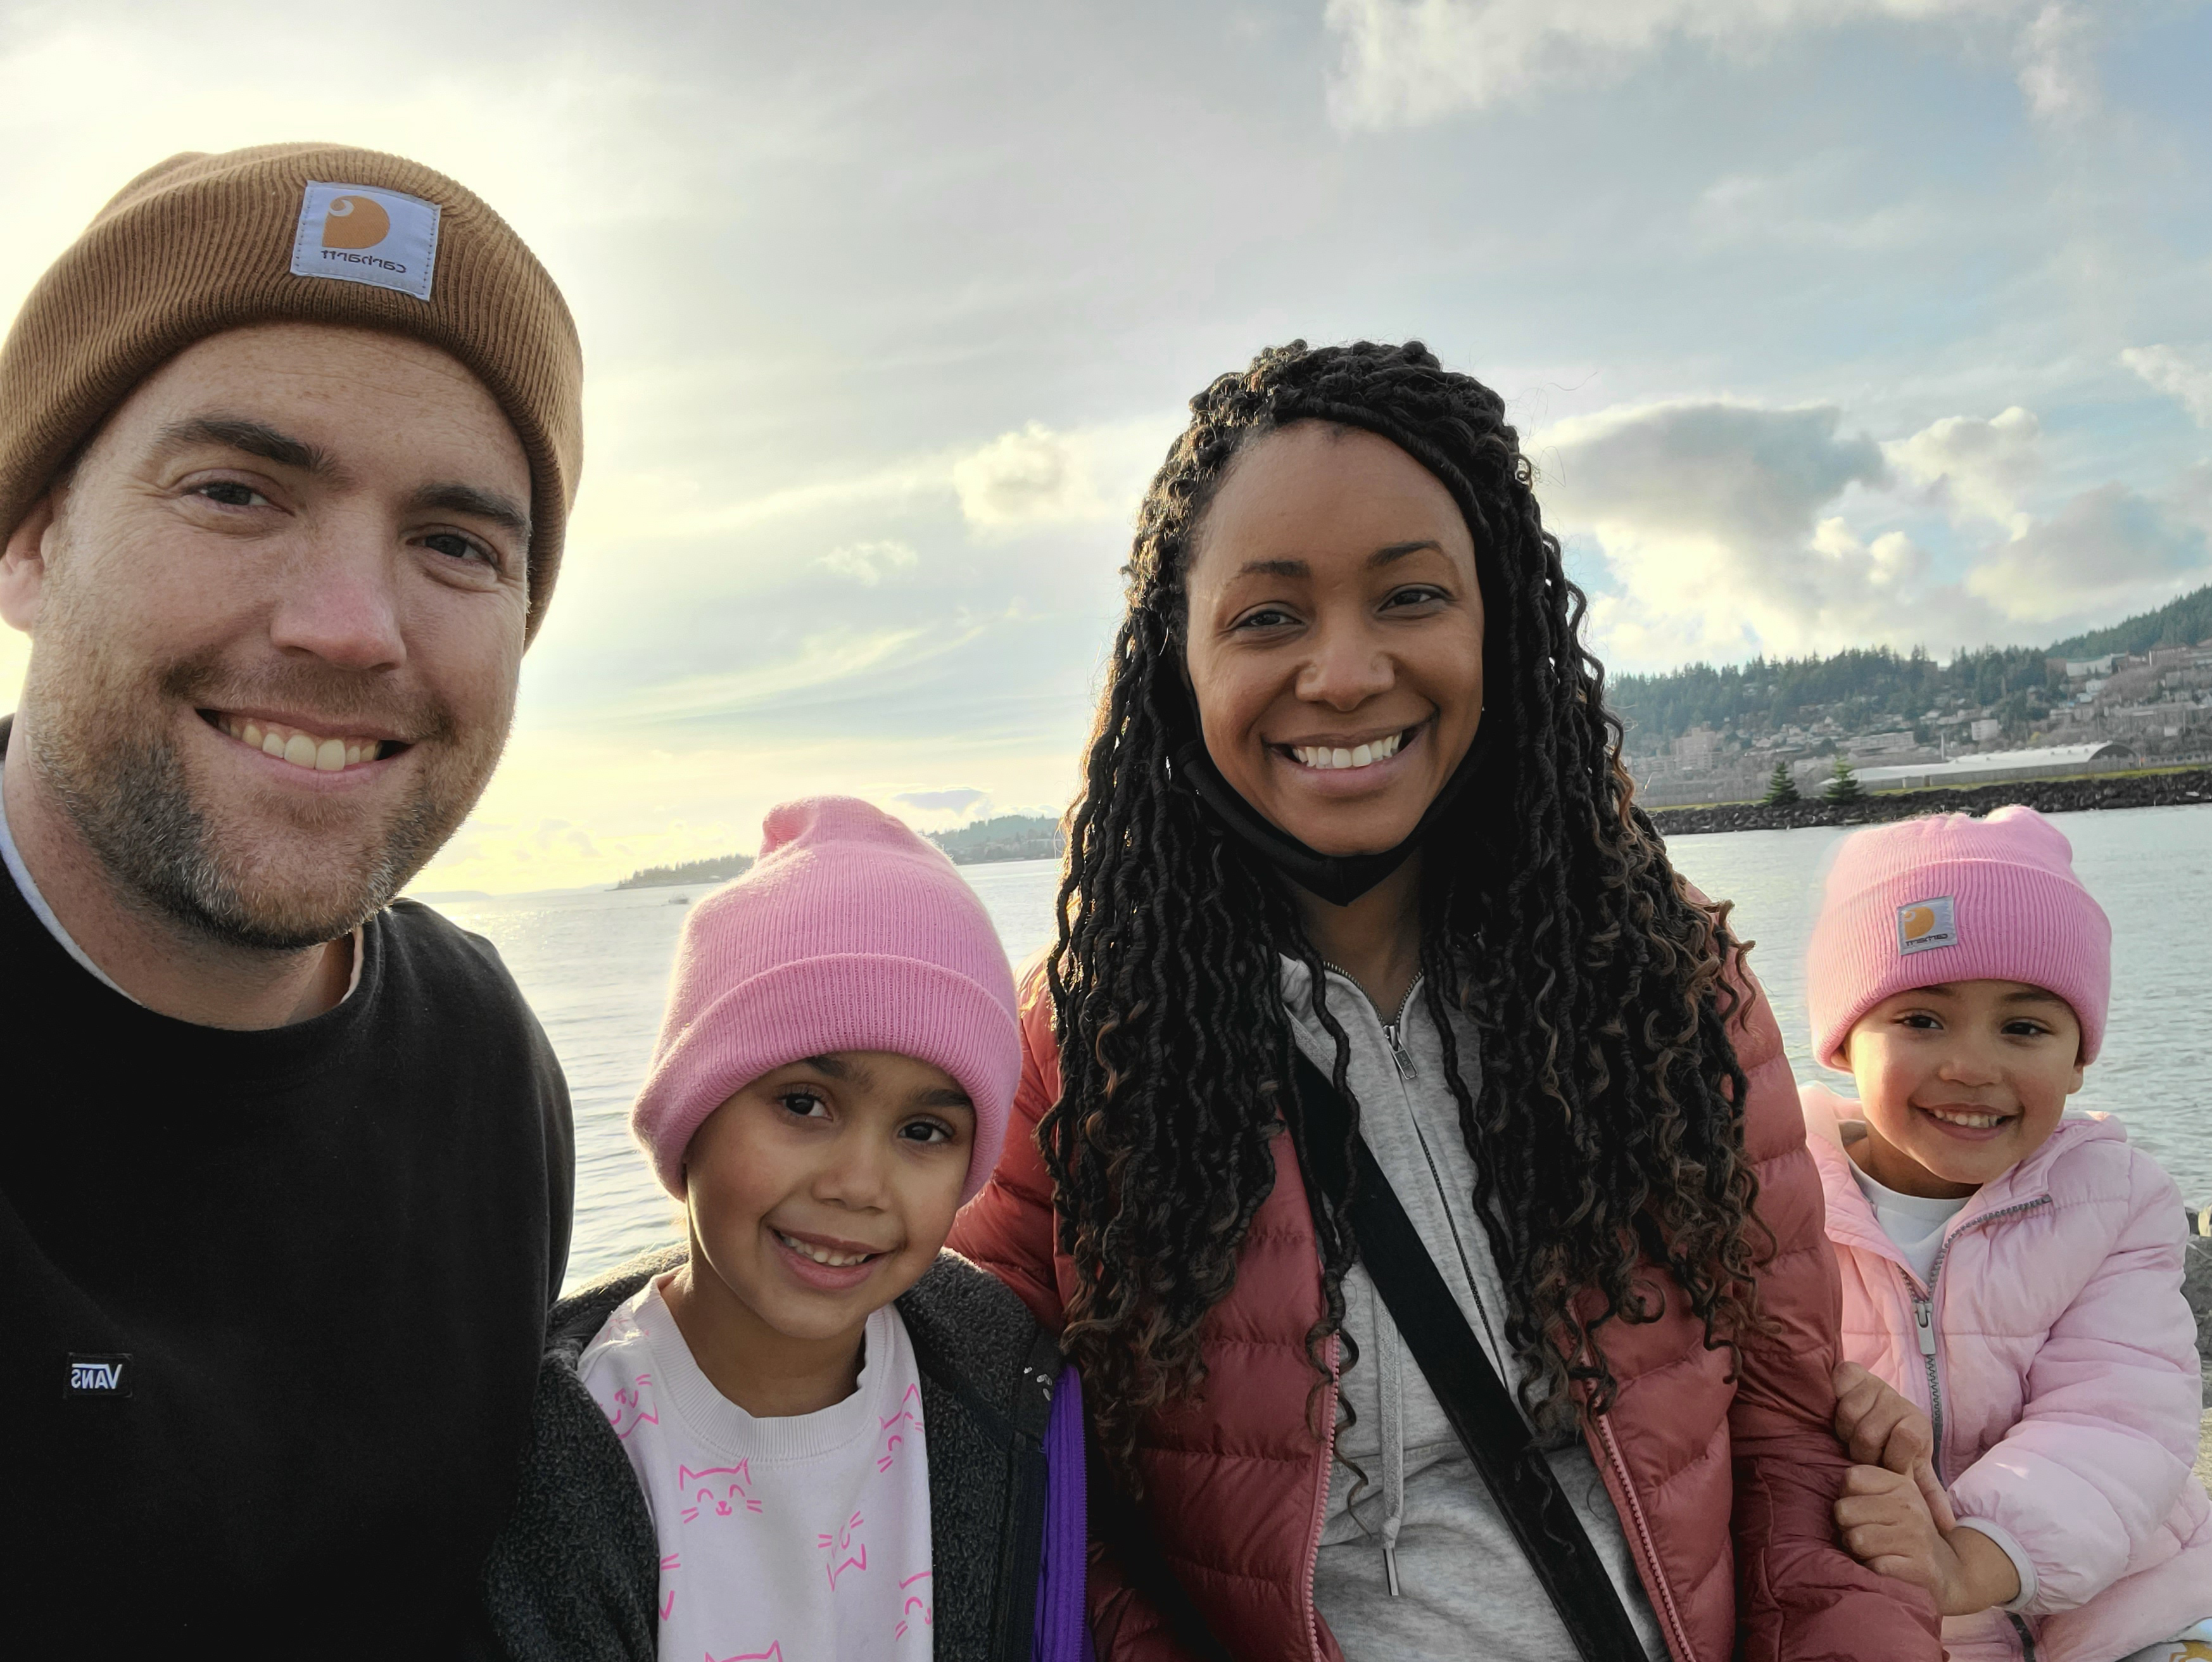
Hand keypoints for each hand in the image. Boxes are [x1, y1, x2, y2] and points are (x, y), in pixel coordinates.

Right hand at [1832, 1361, 1954, 1529]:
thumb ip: (1926, 1495)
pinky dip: (1835, 1401)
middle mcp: (1899, 1401)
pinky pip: (1839, 1387)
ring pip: (1849, 1413)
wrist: (1876, 1412)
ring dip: (1845, 1430)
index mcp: (1917, 1424)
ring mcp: (1875, 1384)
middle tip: (1862, 1452)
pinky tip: (1840, 1410)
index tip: (1885, 1464)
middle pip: (1869, 1433)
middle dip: (1861, 1450)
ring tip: (1850, 1435)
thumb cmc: (1892, 1447)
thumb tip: (1949, 1527)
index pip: (1906, 1438)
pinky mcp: (1851, 1370)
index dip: (1889, 1458)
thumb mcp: (1912, 1470)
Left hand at [1833, 1464, 2021, 1615]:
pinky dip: (1873, 1571)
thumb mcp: (1894, 1497)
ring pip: (1855, 1539)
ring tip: (1875, 1552)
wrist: (1947, 1573)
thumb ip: (1869, 1477)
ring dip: (1858, 1551)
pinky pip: (1874, 1566)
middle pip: (1843, 1511)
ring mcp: (1916, 1536)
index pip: (1850, 1479)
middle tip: (1867, 1536)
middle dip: (1847, 1528)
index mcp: (1902, 1484)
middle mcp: (1911, 1505)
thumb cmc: (1906, 1530)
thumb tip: (1839, 1427)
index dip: (1847, 1498)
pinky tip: (1886, 1569)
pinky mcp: (1919, 1567)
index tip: (1863, 1509)